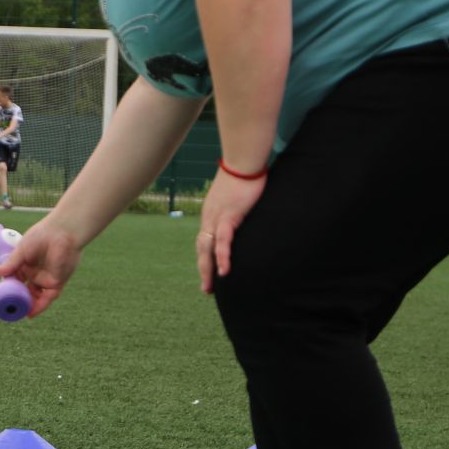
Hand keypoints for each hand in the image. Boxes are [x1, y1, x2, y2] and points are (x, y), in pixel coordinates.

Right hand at [0, 215, 83, 318]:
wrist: (61, 233)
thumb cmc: (40, 236)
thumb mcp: (21, 251)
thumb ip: (10, 264)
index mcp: (25, 265)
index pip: (15, 281)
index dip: (8, 289)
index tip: (0, 298)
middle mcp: (35, 274)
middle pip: (25, 291)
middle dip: (18, 301)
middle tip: (8, 310)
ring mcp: (46, 279)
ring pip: (36, 297)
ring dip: (28, 307)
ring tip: (18, 315)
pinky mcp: (57, 283)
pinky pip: (47, 298)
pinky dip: (39, 306)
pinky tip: (30, 314)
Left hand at [198, 168, 265, 293]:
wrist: (244, 160)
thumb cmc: (244, 174)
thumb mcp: (238, 195)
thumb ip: (239, 207)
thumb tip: (246, 211)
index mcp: (211, 213)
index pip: (205, 240)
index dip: (205, 257)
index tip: (208, 273)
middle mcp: (210, 217)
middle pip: (202, 248)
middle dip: (203, 269)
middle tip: (206, 289)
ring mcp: (217, 216)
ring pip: (208, 248)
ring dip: (208, 269)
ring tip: (210, 287)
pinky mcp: (229, 215)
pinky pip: (223, 240)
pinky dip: (222, 256)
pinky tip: (224, 271)